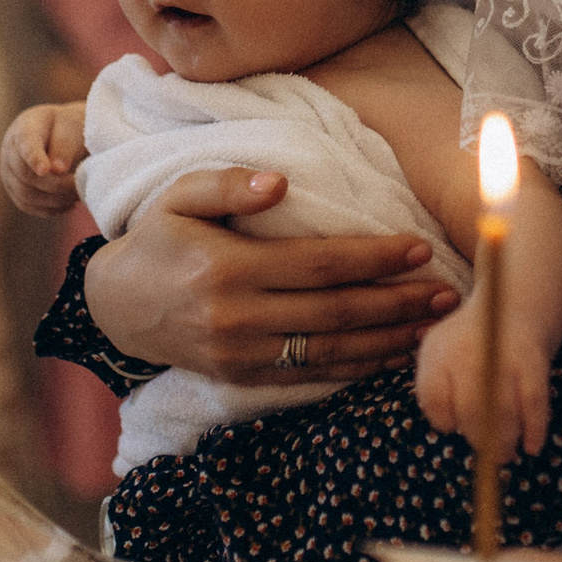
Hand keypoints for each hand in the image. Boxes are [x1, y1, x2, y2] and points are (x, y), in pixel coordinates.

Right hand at [1, 101, 86, 215]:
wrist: (60, 131)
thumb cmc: (67, 126)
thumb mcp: (72, 126)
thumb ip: (64, 145)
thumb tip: (58, 170)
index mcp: (24, 129)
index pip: (25, 145)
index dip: (34, 159)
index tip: (45, 170)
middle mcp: (10, 152)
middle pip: (26, 176)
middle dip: (55, 185)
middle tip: (79, 186)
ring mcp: (9, 173)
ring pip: (26, 195)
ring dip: (54, 200)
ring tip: (77, 195)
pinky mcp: (15, 191)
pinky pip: (28, 206)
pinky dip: (50, 209)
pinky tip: (69, 204)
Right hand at [87, 168, 459, 383]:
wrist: (115, 306)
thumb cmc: (157, 238)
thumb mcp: (178, 195)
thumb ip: (228, 184)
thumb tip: (281, 183)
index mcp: (227, 268)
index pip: (319, 263)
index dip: (374, 258)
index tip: (418, 249)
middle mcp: (237, 317)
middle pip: (336, 311)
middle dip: (396, 303)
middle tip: (446, 293)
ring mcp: (240, 355)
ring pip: (330, 351)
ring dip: (388, 341)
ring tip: (433, 326)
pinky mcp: (242, 379)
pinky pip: (310, 377)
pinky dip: (356, 370)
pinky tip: (392, 356)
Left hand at [415, 308, 552, 455]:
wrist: (513, 302)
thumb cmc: (472, 344)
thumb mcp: (443, 355)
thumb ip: (438, 392)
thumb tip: (455, 433)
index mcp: (439, 350)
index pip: (434, 397)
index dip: (444, 419)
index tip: (454, 425)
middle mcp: (467, 349)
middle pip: (469, 407)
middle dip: (479, 437)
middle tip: (488, 453)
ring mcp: (502, 353)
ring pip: (501, 409)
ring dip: (505, 440)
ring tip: (506, 454)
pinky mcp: (533, 359)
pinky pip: (533, 402)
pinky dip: (534, 429)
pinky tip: (532, 447)